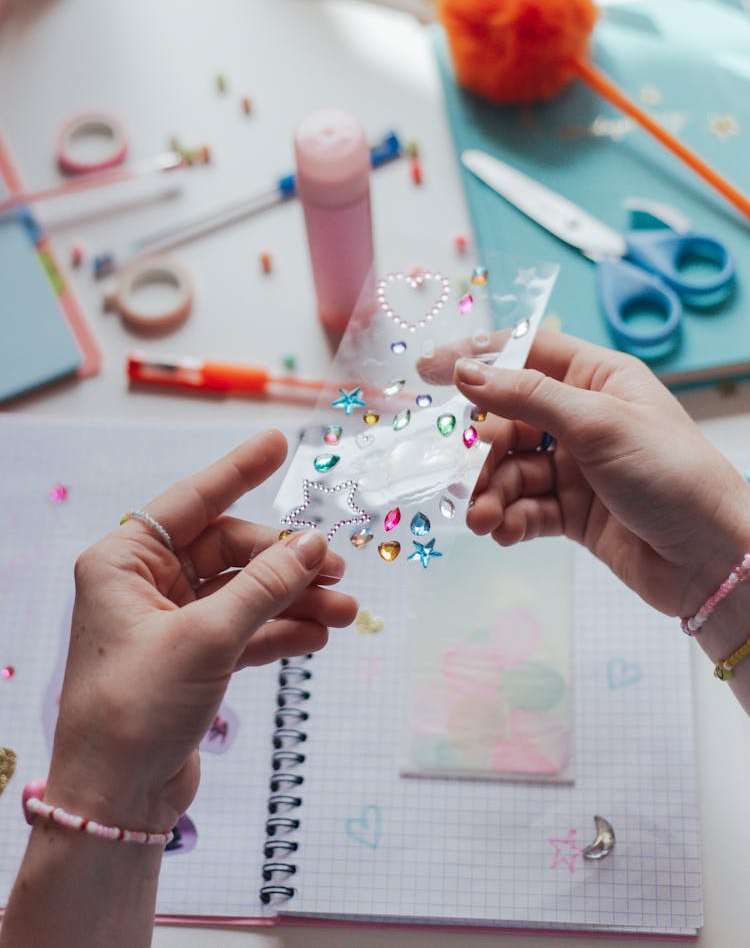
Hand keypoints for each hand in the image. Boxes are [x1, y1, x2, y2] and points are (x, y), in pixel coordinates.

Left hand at [46, 430, 356, 836]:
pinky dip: (279, 630)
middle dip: (285, 561)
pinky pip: (245, 629)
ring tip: (344, 610)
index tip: (277, 443)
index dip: (238, 471)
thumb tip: (312, 543)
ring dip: (293, 599)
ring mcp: (170, 622)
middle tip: (335, 568)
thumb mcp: (207, 638)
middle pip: (229, 551)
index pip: (192, 501)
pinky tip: (317, 634)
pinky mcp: (191, 659)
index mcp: (125, 563)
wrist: (117, 801)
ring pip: (244, 592)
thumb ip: (265, 586)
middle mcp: (145, 585)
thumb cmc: (136, 709)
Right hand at [436, 331, 749, 617]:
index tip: (429, 372)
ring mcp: (577, 467)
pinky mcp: (573, 512)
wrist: (712, 559)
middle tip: (464, 474)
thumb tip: (466, 372)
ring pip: (511, 469)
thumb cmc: (672, 474)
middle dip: (483, 450)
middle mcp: (584, 418)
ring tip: (482, 518)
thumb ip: (527, 397)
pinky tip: (500, 531)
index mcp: (598, 379)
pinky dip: (508, 518)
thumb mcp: (597, 423)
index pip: (525, 354)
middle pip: (509, 420)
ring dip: (491, 492)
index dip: (477, 360)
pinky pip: (524, 507)